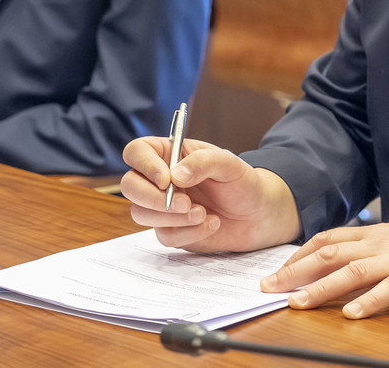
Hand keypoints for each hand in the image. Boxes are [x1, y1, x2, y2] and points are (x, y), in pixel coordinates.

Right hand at [120, 136, 301, 252]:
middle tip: (184, 203)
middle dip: (152, 198)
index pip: (136, 153)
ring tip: (203, 213)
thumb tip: (174, 176)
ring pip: (141, 213)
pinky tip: (211, 223)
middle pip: (129, 186)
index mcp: (167, 154)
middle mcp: (158, 179)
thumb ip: (202, 162)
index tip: (165, 179)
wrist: (258, 214)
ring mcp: (161, 206)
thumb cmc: (242, 181)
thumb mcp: (228, 163)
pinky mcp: (171, 230)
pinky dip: (189, 233)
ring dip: (172, 217)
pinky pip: (164, 236)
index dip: (144, 165)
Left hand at [260, 216, 388, 318]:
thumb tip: (341, 259)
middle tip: (270, 287)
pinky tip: (352, 314)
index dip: (300, 254)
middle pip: (330, 254)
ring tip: (300, 303)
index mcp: (374, 234)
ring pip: (353, 270)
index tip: (278, 271)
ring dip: (323, 287)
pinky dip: (370, 301)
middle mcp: (380, 243)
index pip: (327, 239)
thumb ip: (370, 247)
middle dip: (296, 271)